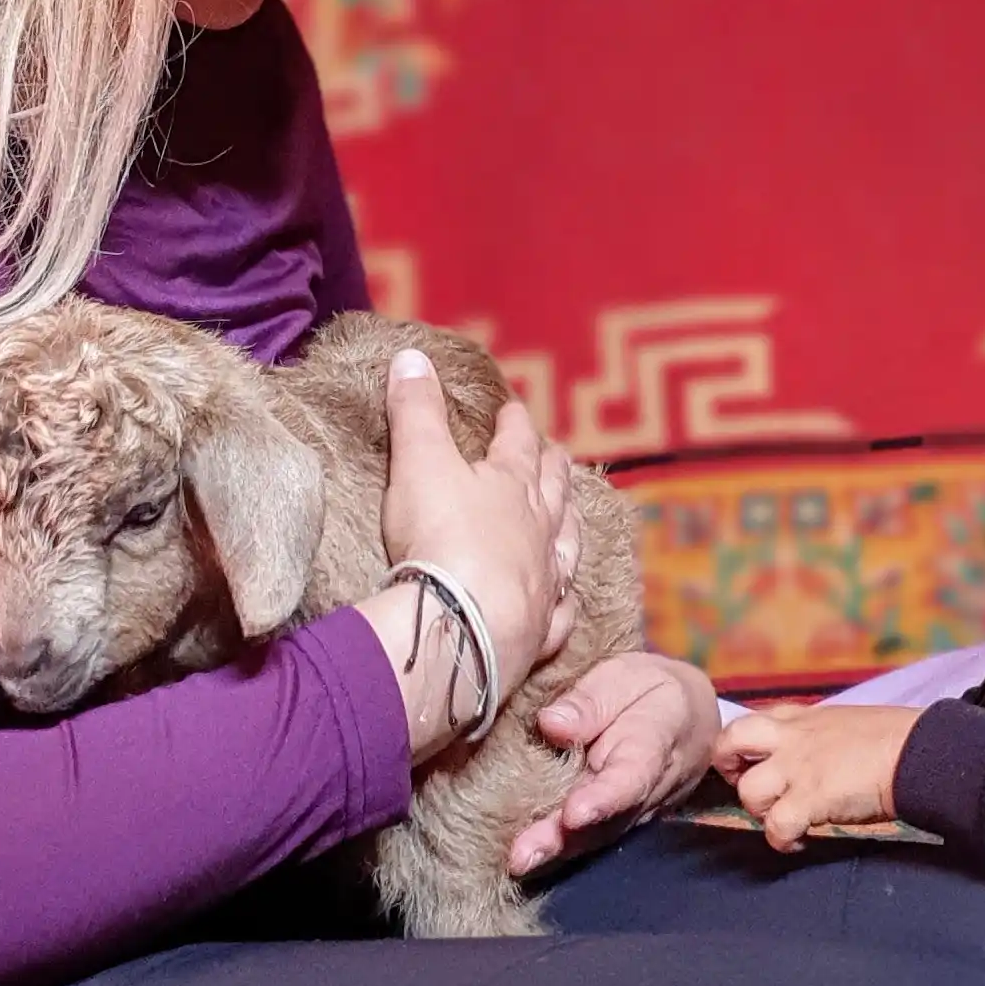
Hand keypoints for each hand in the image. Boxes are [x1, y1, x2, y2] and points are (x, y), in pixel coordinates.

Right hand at [365, 351, 574, 764]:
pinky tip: (565, 600)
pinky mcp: (539, 631)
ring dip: (568, 527)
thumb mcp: (419, 461)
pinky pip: (560, 612)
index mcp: (511, 485)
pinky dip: (563, 601)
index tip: (515, 409)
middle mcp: (539, 530)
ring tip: (573, 516)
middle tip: (557, 454)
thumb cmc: (440, 537)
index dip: (516, 423)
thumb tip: (411, 355)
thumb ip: (415, 410)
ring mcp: (545, 581)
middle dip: (552, 467)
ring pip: (566, 546)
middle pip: (552, 490)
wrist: (460, 626)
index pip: (518, 443)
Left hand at [509, 649, 720, 874]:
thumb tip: (550, 725)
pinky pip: (593, 837)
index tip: (573, 815)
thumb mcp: (625, 676)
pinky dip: (560, 849)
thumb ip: (590, 701)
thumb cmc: (650, 689)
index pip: (632, 775)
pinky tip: (527, 858)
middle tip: (523, 856)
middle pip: (609, 818)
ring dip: (558, 851)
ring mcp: (639, 811)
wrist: (692, 717)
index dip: (604, 798)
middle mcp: (652, 787)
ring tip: (519, 861)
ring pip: (599, 835)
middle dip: (566, 838)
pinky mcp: (622, 822)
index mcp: (657, 740)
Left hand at [712, 700, 911, 852]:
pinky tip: (798, 842)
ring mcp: (797, 768)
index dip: (740, 746)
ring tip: (782, 819)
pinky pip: (776, 827)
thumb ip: (816, 735)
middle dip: (726, 767)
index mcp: (800, 718)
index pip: (749, 722)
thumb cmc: (893, 738)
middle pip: (729, 742)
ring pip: (749, 792)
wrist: (918, 752)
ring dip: (761, 812)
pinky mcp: (809, 799)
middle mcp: (790, 738)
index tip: (751, 764)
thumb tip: (811, 756)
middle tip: (750, 788)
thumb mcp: (843, 722)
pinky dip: (782, 840)